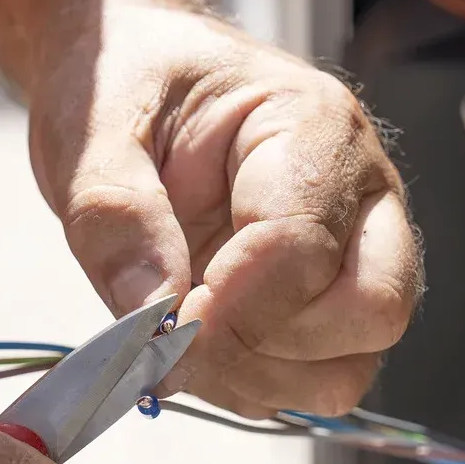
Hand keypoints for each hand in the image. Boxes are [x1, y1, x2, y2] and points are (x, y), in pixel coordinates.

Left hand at [28, 4, 422, 417]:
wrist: (132, 77)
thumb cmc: (125, 81)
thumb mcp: (93, 126)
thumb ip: (115, 216)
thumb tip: (152, 319)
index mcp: (313, 125)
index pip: (304, 247)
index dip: (230, 310)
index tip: (157, 329)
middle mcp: (359, 193)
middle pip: (372, 310)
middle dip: (267, 346)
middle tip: (175, 334)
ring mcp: (353, 253)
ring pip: (351, 362)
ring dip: (257, 377)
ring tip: (176, 336)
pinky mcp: (326, 304)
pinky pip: (314, 381)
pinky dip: (250, 386)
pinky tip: (195, 342)